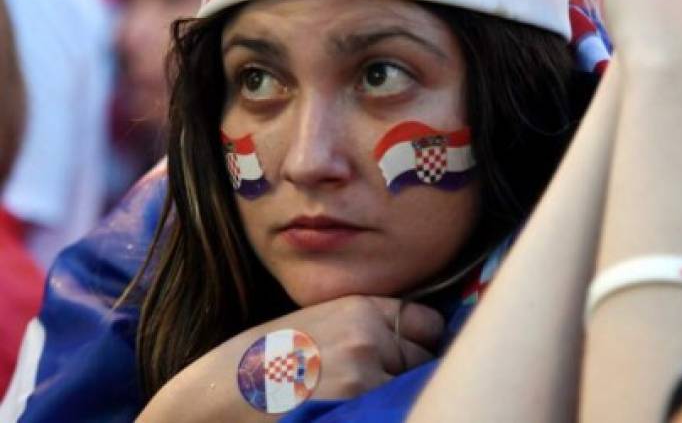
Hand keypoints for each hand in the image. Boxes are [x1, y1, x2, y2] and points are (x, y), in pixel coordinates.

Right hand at [261, 295, 444, 398]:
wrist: (216, 395)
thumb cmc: (262, 364)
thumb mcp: (318, 324)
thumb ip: (365, 329)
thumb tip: (415, 346)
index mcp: (360, 307)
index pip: (427, 323)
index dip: (421, 345)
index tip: (410, 359)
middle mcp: (368, 334)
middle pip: (424, 361)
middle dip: (406, 376)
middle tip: (372, 388)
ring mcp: (363, 372)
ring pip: (410, 391)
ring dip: (392, 399)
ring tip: (354, 402)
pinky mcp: (355, 404)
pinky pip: (393, 410)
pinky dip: (378, 413)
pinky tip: (351, 413)